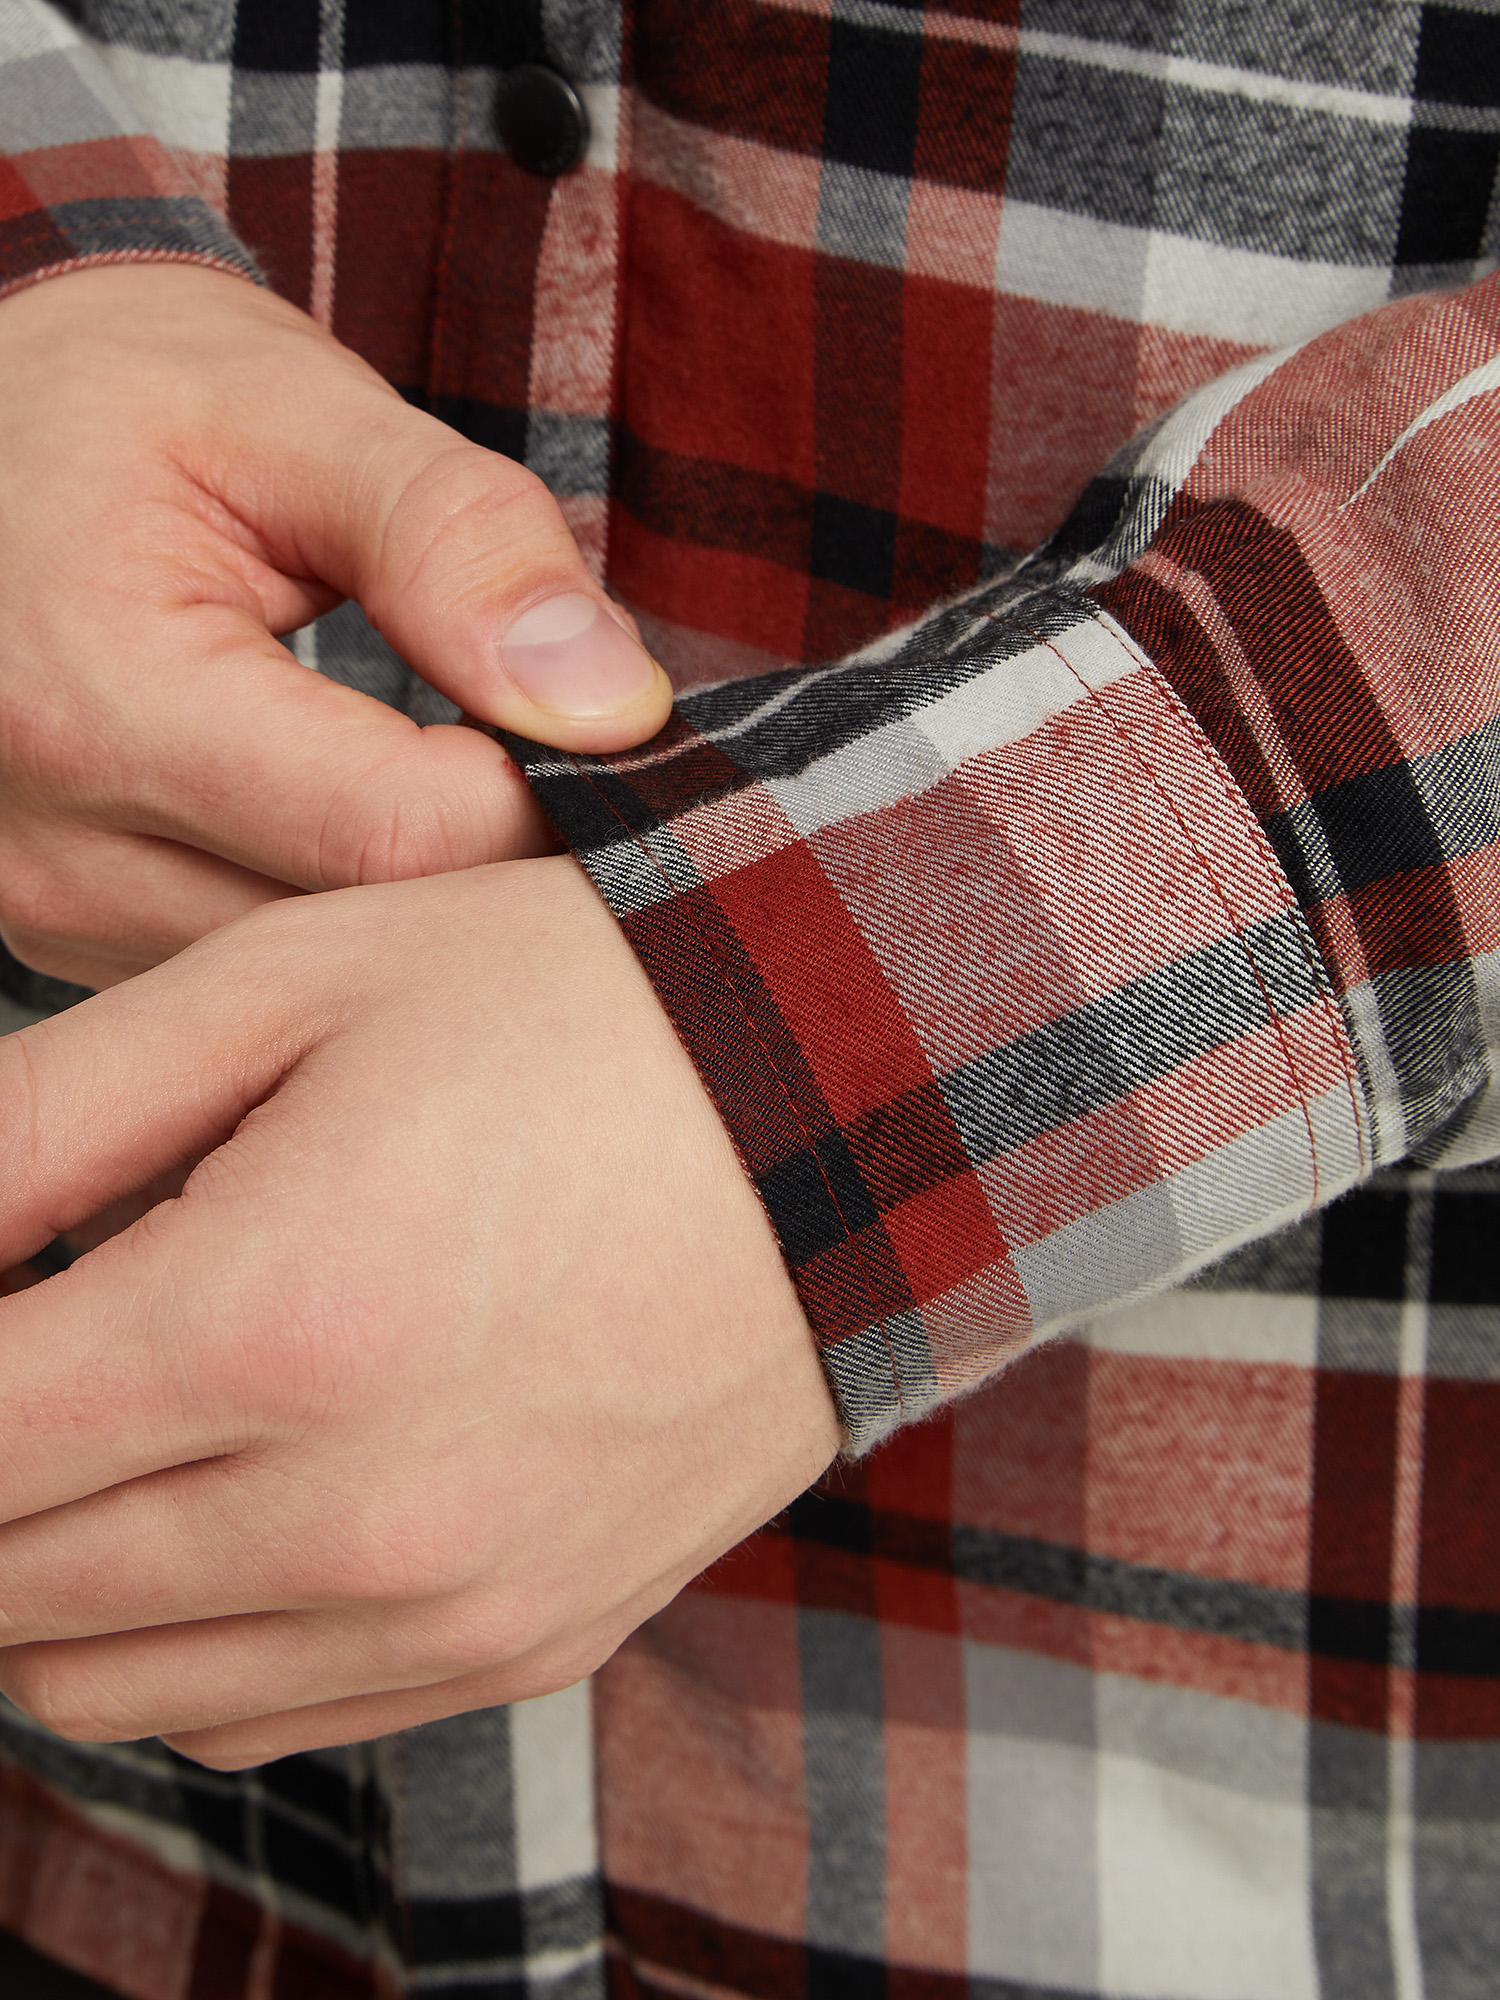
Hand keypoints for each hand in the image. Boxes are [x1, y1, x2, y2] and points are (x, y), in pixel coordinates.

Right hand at [0, 265, 670, 987]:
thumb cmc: (130, 400)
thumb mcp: (295, 411)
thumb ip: (458, 542)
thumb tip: (613, 705)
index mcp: (95, 693)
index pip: (400, 836)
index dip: (544, 794)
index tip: (597, 726)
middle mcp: (48, 840)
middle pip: (368, 927)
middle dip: (495, 852)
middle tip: (552, 750)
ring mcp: (46, 907)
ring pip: (323, 974)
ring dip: (421, 894)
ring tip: (453, 770)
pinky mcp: (63, 936)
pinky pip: (260, 969)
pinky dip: (345, 909)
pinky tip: (369, 817)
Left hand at [0, 860, 839, 1765]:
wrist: (859, 1096)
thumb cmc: (575, 1006)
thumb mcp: (287, 986)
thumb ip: (38, 1121)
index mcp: (275, 1326)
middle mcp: (359, 1519)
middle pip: (3, 1587)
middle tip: (48, 1339)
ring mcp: (456, 1606)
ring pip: (104, 1686)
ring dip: (56, 1567)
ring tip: (125, 1413)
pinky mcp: (531, 1640)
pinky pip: (261, 1714)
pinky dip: (193, 1634)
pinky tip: (244, 1496)